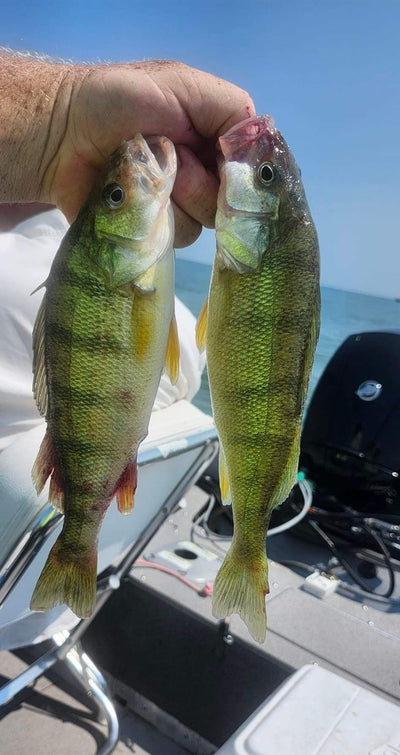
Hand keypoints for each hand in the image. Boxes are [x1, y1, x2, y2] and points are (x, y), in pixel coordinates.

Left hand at [0, 56, 253, 246]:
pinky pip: (172, 239)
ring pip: (204, 223)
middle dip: (200, 181)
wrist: (62, 135)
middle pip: (234, 203)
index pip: (255, 169)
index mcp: (216, 140)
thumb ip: (229, 109)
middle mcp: (205, 176)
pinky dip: (152, 218)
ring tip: (140, 171)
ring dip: (172, 198)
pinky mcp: (155, 233)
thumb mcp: (182, 86)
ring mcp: (180, 206)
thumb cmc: (117, 100)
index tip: (220, 160)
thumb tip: (260, 149)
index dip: (243, 172)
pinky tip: (129, 197)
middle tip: (168, 153)